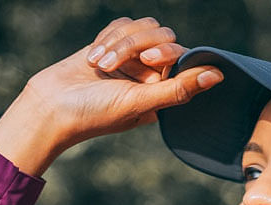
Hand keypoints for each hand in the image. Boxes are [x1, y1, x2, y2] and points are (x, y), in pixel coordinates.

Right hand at [0, 16, 223, 174]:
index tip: (149, 62)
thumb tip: (217, 76)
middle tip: (114, 67)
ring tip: (100, 66)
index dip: (168, 53)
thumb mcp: (141, 103)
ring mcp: (132, 60)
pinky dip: (108, 37)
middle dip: (137, 46)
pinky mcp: (112, 45)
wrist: (52, 106)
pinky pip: (122, 24)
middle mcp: (151, 76)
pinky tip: (94, 59)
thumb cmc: (97, 113)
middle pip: (163, 37)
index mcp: (164, 93)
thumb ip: (179, 89)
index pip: (182, 57)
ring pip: (141, 27)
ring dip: (119, 43)